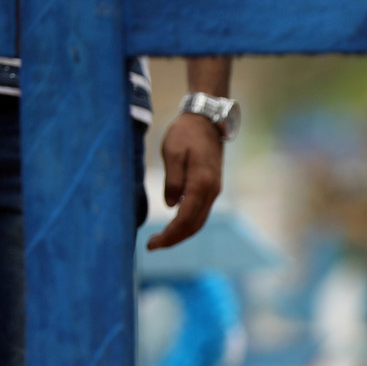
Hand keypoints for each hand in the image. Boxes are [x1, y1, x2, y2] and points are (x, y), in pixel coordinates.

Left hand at [147, 112, 222, 249]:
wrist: (206, 120)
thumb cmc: (185, 133)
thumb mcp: (172, 152)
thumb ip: (172, 180)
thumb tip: (170, 205)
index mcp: (201, 183)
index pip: (185, 219)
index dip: (169, 235)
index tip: (152, 244)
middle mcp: (212, 190)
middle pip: (194, 225)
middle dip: (174, 239)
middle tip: (152, 246)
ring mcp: (214, 190)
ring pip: (199, 221)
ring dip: (181, 234)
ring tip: (161, 240)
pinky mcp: (212, 188)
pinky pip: (200, 213)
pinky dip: (187, 224)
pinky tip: (174, 226)